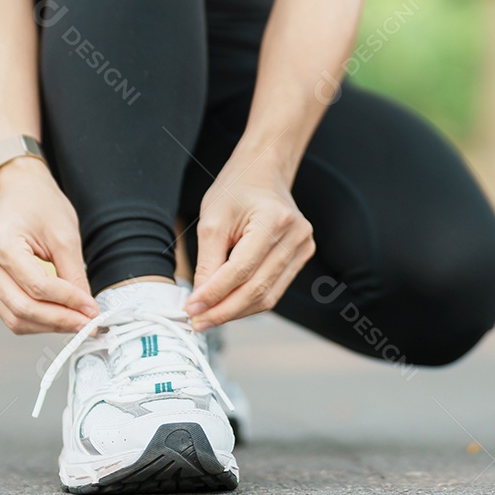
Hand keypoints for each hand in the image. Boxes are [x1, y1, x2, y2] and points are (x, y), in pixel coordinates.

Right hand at [0, 158, 99, 333]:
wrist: (17, 186)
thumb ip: (75, 275)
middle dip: (59, 321)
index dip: (69, 303)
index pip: (38, 287)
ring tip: (77, 323)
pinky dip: (35, 319)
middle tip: (89, 325)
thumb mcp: (65, 235)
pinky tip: (59, 316)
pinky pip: (9, 311)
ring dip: (48, 325)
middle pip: (22, 308)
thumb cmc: (40, 203)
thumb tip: (87, 310)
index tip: (94, 311)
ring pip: (14, 317)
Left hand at [185, 155, 315, 328]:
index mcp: (274, 220)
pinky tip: (228, 305)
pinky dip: (249, 302)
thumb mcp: (212, 220)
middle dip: (224, 310)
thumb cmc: (236, 189)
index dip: (214, 294)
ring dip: (236, 312)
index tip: (191, 309)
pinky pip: (274, 290)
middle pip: (257, 289)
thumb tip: (200, 300)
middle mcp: (296, 236)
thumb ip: (208, 262)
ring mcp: (304, 248)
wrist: (263, 172)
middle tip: (197, 322)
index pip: (241, 270)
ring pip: (268, 296)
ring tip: (209, 318)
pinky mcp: (301, 257)